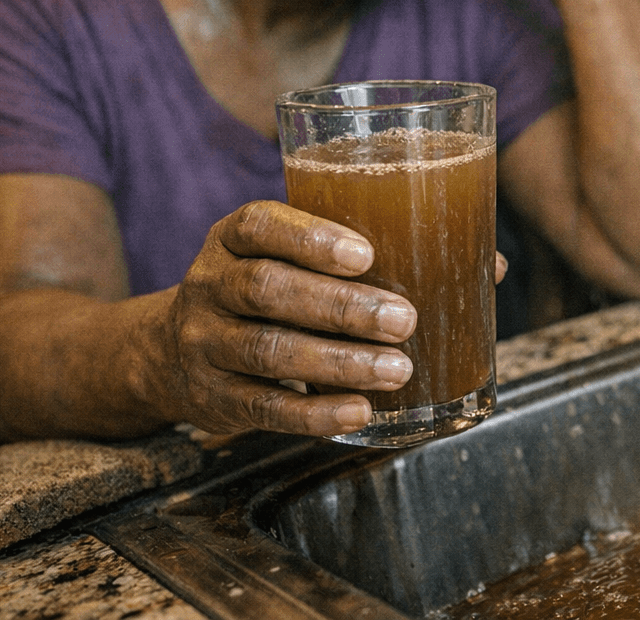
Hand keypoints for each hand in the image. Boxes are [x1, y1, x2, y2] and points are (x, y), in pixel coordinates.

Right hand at [148, 200, 417, 437]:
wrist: (169, 353)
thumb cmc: (258, 293)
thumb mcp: (278, 256)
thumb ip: (345, 253)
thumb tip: (470, 259)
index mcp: (231, 239)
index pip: (259, 225)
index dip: (311, 239)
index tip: (366, 254)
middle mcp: (209, 286)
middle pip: (266, 289)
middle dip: (340, 306)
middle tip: (403, 320)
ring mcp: (204, 344)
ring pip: (268, 350)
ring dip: (339, 362)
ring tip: (396, 369)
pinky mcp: (213, 399)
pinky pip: (263, 408)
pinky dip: (315, 413)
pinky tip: (359, 410)